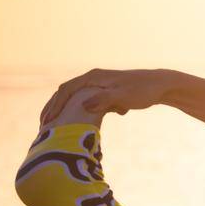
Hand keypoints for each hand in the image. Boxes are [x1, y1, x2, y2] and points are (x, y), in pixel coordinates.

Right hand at [39, 68, 172, 126]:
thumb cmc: (144, 91)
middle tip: (43, 127)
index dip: (55, 106)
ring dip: (64, 112)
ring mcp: (99, 85)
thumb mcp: (124, 96)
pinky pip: (86, 102)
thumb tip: (85, 105)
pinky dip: (78, 113)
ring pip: (75, 98)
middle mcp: (93, 78)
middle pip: (66, 93)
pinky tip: (77, 127)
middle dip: (54, 109)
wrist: (162, 86)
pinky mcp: (106, 92)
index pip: (66, 90)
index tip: (47, 122)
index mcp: (93, 77)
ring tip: (54, 128)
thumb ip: (105, 100)